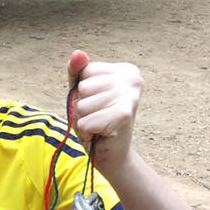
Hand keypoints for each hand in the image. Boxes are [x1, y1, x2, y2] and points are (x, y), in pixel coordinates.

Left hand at [67, 50, 142, 173]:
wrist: (112, 156)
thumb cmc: (96, 123)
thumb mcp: (81, 95)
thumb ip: (77, 73)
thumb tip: (78, 53)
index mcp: (125, 70)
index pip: (85, 72)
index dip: (82, 93)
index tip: (97, 105)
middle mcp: (133, 78)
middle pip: (83, 88)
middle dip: (82, 108)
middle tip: (98, 119)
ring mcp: (130, 96)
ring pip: (82, 105)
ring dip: (84, 121)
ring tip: (99, 127)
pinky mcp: (124, 115)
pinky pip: (85, 122)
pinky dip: (87, 133)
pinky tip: (100, 135)